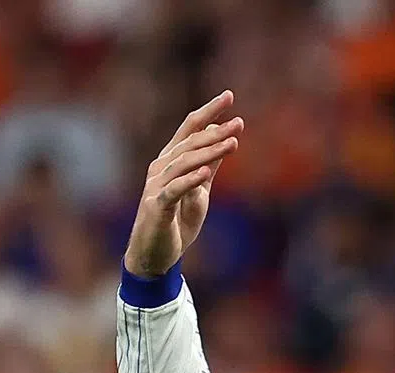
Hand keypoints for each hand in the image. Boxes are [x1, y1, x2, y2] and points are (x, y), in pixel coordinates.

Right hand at [124, 91, 243, 276]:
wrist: (156, 253)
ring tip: (232, 143)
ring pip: (184, 162)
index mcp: (171, 161)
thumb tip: (222, 139)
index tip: (229, 95)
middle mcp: (161, 168)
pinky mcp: (157, 206)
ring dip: (209, 152)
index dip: (209, 112)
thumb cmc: (176, 221)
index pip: (190, 129)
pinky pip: (175, 190)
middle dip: (215, 131)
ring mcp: (156, 186)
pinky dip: (190, 180)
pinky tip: (206, 172)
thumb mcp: (199, 191)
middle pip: (189, 142)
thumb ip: (208, 166)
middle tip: (238, 122)